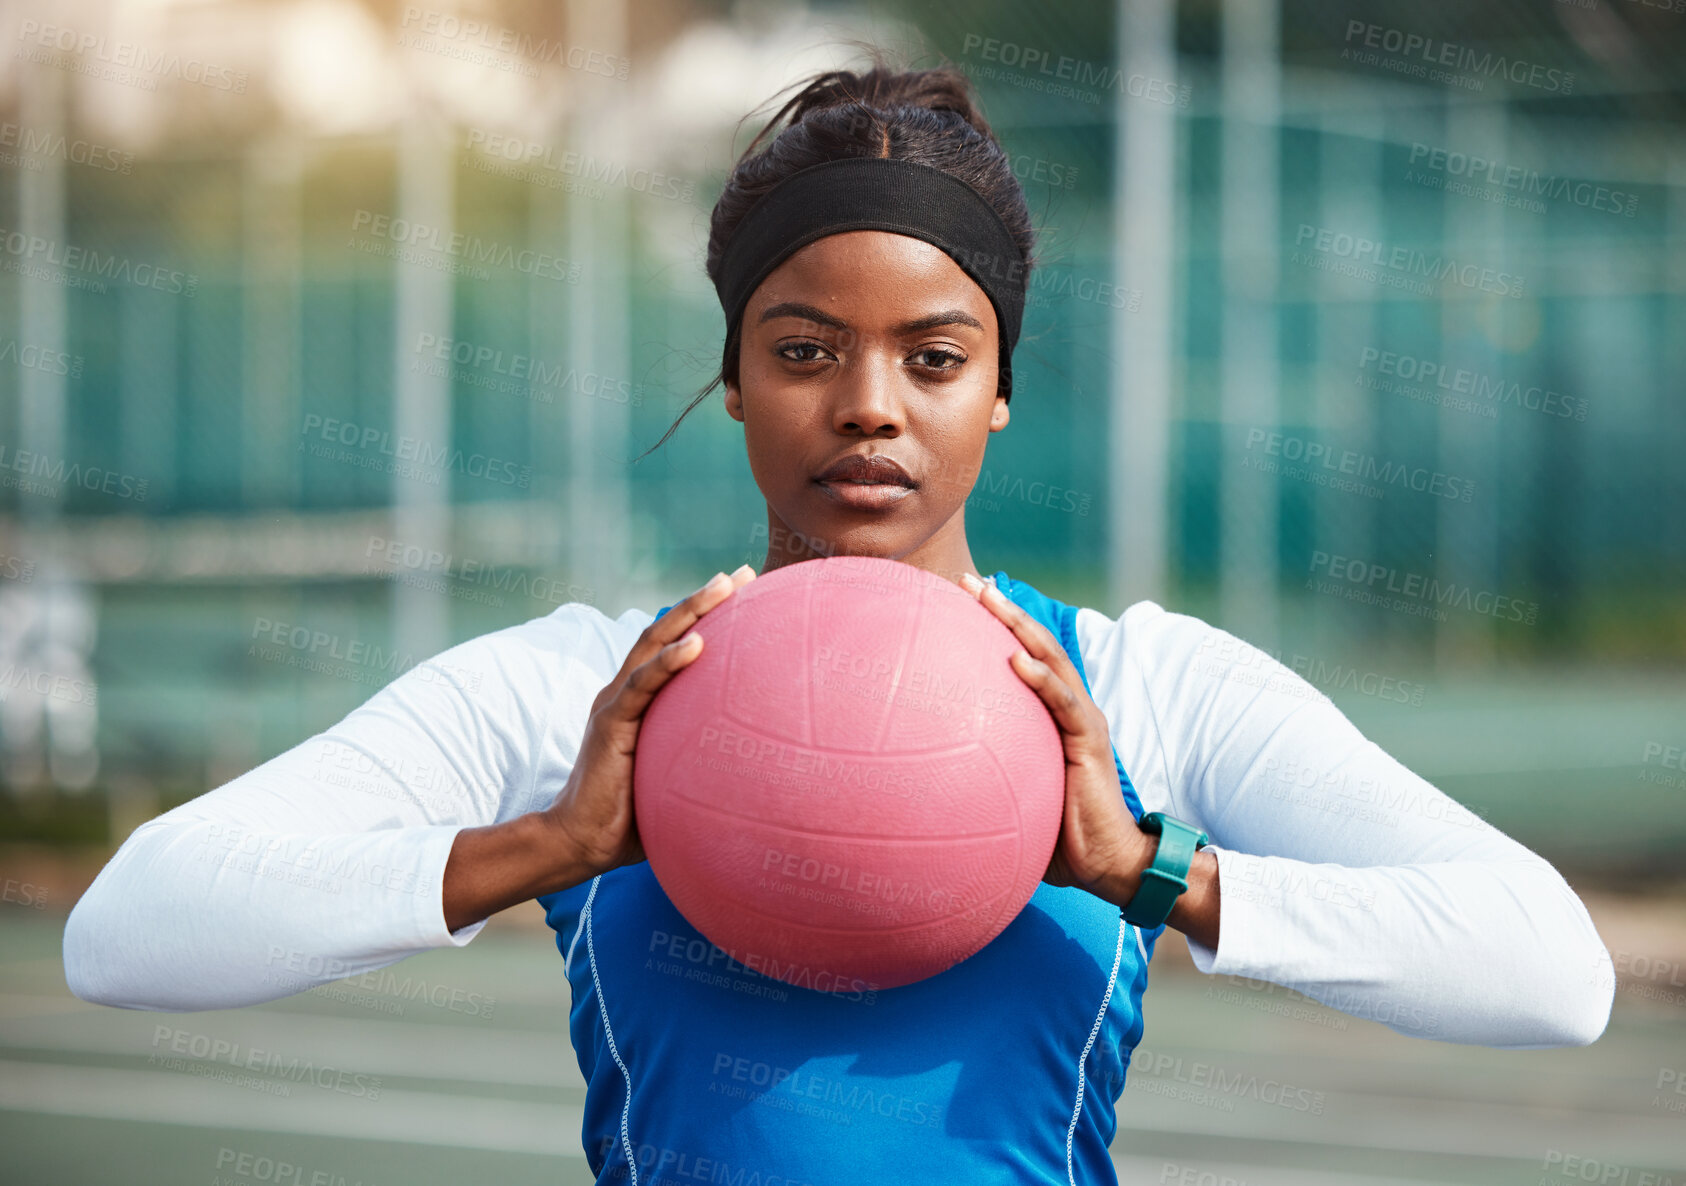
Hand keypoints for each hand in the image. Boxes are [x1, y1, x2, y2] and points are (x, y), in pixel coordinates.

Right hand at [543, 563, 756, 877]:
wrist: (582, 842)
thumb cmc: (633, 818)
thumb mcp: (677, 779)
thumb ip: (705, 762)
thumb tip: (761, 771)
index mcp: (640, 702)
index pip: (675, 647)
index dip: (706, 618)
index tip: (747, 594)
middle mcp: (626, 692)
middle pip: (667, 632)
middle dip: (704, 600)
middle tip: (743, 575)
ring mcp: (615, 702)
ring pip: (654, 645)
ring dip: (690, 613)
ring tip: (724, 588)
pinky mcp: (610, 722)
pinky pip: (644, 685)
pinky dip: (669, 662)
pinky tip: (697, 644)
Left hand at [956, 572, 1153, 902]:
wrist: (1106, 862)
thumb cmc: (1058, 836)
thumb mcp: (1015, 796)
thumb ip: (984, 779)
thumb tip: (924, 788)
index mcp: (1051, 717)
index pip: (1022, 659)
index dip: (995, 628)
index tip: (960, 601)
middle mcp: (1068, 708)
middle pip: (1034, 645)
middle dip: (1002, 610)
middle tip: (967, 582)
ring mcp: (1082, 720)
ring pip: (1050, 660)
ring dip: (1018, 626)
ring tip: (989, 599)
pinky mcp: (1089, 740)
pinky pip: (1063, 703)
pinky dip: (1040, 677)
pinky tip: (1016, 659)